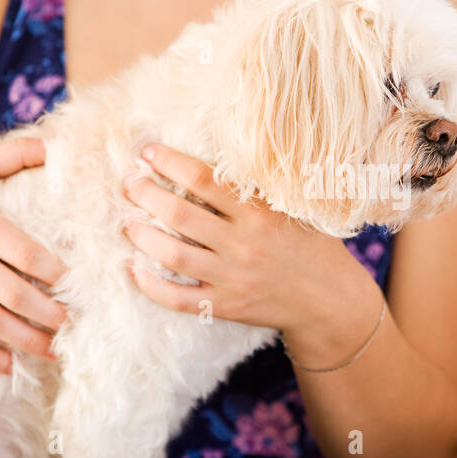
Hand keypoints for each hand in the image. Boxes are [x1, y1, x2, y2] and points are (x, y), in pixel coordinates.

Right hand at [0, 137, 66, 372]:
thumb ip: (12, 155)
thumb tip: (54, 144)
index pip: (28, 254)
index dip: (58, 275)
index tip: (80, 287)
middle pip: (15, 294)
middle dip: (50, 315)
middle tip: (75, 326)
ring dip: (26, 341)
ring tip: (54, 352)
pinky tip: (9, 367)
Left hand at [121, 145, 374, 357]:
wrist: (329, 299)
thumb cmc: (311, 245)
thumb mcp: (295, 207)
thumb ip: (261, 186)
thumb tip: (225, 151)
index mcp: (259, 212)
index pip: (204, 180)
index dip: (170, 163)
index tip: (148, 152)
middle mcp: (243, 243)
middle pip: (180, 215)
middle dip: (146, 195)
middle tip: (128, 183)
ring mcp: (233, 277)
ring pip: (174, 255)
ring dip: (143, 236)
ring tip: (127, 222)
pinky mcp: (226, 305)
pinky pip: (179, 298)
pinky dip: (151, 286)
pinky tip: (134, 270)